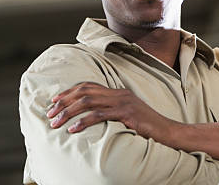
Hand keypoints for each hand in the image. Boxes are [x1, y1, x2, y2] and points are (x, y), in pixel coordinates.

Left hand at [47, 82, 173, 137]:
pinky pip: (100, 115)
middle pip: (85, 91)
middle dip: (64, 102)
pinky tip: (73, 129)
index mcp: (118, 92)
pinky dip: (83, 122)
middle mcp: (119, 94)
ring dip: (68, 112)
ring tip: (56, 123)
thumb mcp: (128, 116)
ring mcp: (123, 102)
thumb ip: (112, 113)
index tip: (54, 101)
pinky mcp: (127, 114)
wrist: (169, 132)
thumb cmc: (148, 128)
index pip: (88, 86)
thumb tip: (92, 118)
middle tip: (49, 113)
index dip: (69, 92)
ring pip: (88, 102)